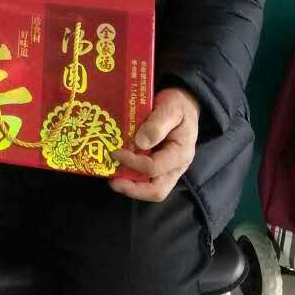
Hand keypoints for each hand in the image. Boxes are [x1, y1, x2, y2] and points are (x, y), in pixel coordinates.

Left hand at [109, 86, 199, 201]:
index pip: (155, 168)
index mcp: (180, 154)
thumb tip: (140, 143)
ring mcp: (167, 168)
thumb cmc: (178, 106)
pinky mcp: (157, 165)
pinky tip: (116, 166)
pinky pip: (144, 177)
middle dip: (132, 189)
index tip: (116, 152)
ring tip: (111, 174)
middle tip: (112, 181)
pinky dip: (130, 175)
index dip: (133, 163)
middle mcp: (175, 167)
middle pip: (156, 191)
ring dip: (129, 184)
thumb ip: (157, 125)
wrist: (183, 103)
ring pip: (149, 187)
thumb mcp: (171, 109)